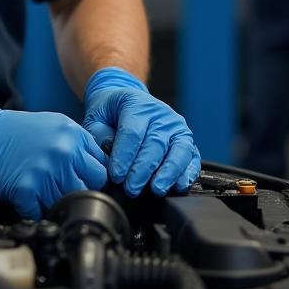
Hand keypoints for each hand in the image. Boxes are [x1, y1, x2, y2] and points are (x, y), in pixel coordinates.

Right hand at [0, 97, 107, 219]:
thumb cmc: (8, 133)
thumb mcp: (50, 126)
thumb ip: (75, 145)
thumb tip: (95, 170)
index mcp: (71, 133)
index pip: (100, 166)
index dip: (89, 176)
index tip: (79, 180)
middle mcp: (63, 151)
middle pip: (92, 186)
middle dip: (77, 190)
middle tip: (58, 187)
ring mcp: (46, 171)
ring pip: (69, 203)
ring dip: (54, 202)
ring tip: (38, 191)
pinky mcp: (27, 189)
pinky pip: (42, 213)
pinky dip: (33, 210)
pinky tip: (24, 196)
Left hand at [82, 67, 199, 196]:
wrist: (127, 99)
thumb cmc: (111, 111)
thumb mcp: (97, 116)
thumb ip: (99, 137)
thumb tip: (106, 161)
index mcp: (136, 104)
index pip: (132, 132)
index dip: (124, 156)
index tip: (116, 176)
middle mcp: (160, 114)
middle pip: (155, 143)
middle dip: (143, 170)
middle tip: (132, 188)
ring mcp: (176, 126)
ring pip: (178, 150)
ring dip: (168, 173)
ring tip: (156, 189)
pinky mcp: (186, 140)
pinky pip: (191, 157)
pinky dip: (187, 173)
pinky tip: (178, 186)